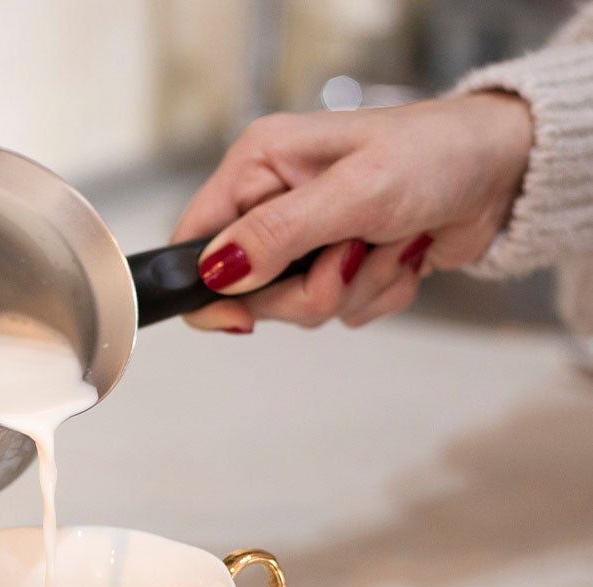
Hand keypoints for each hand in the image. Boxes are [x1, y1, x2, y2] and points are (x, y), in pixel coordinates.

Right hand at [174, 93, 532, 331]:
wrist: (504, 170)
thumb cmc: (436, 155)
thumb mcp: (354, 192)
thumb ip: (279, 234)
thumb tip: (218, 272)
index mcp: (258, 167)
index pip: (195, 240)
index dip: (208, 286)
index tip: (242, 318)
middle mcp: (274, 204)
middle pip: (251, 291)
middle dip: (312, 288)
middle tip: (353, 253)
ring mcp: (307, 240)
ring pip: (299, 309)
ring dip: (355, 289)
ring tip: (389, 243)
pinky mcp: (340, 266)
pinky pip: (340, 311)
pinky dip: (377, 293)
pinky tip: (401, 254)